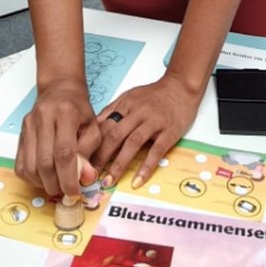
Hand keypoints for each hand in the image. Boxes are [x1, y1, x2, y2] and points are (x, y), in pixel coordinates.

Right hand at [16, 78, 101, 196]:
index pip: (65, 152)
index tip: (75, 192)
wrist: (60, 90)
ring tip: (57, 186)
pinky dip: (32, 177)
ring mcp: (29, 127)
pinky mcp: (20, 135)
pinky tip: (44, 179)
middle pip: (45, 162)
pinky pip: (21, 164)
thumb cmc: (80, 109)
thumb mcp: (94, 126)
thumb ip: (91, 151)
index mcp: (66, 114)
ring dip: (43, 183)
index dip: (69, 177)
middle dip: (56, 184)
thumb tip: (86, 177)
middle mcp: (44, 119)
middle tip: (66, 192)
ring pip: (30, 166)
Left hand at [94, 73, 204, 188]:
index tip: (82, 161)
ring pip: (133, 143)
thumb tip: (92, 130)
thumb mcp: (130, 96)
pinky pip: (157, 150)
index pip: (104, 126)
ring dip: (119, 164)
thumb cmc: (154, 95)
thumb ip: (112, 112)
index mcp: (126, 105)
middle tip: (91, 175)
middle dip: (101, 157)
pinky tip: (138, 180)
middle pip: (115, 135)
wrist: (182, 86)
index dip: (91, 145)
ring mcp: (155, 122)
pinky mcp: (170, 131)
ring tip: (109, 180)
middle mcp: (139, 113)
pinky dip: (147, 166)